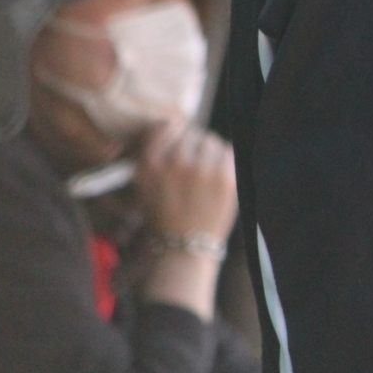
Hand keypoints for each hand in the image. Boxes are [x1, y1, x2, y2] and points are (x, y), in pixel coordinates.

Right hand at [134, 124, 238, 243]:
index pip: (167, 127)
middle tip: (195, 163)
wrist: (184, 246)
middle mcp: (175, 163)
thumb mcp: (144, 185)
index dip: (175, 133)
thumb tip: (172, 125)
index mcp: (151, 163)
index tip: (180, 141)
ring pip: (211, 141)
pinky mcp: (224, 179)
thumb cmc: (165, 216)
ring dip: (210, 153)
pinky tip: (218, 176)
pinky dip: (225, 161)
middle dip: (194, 146)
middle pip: (192, 134)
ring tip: (207, 172)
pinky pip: (229, 152)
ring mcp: (201, 170)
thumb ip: (153, 155)